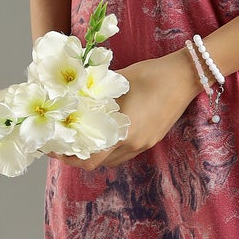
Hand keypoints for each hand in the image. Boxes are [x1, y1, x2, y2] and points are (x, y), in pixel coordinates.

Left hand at [58, 47, 203, 169]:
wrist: (184, 76)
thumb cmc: (149, 74)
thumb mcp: (116, 84)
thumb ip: (94, 96)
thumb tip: (71, 101)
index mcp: (122, 132)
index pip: (90, 160)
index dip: (68, 158)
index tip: (54, 147)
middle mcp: (133, 144)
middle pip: (99, 164)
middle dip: (79, 157)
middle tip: (63, 144)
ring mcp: (145, 144)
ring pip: (113, 160)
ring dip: (96, 154)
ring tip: (82, 139)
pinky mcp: (152, 140)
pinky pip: (126, 152)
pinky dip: (111, 149)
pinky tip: (105, 134)